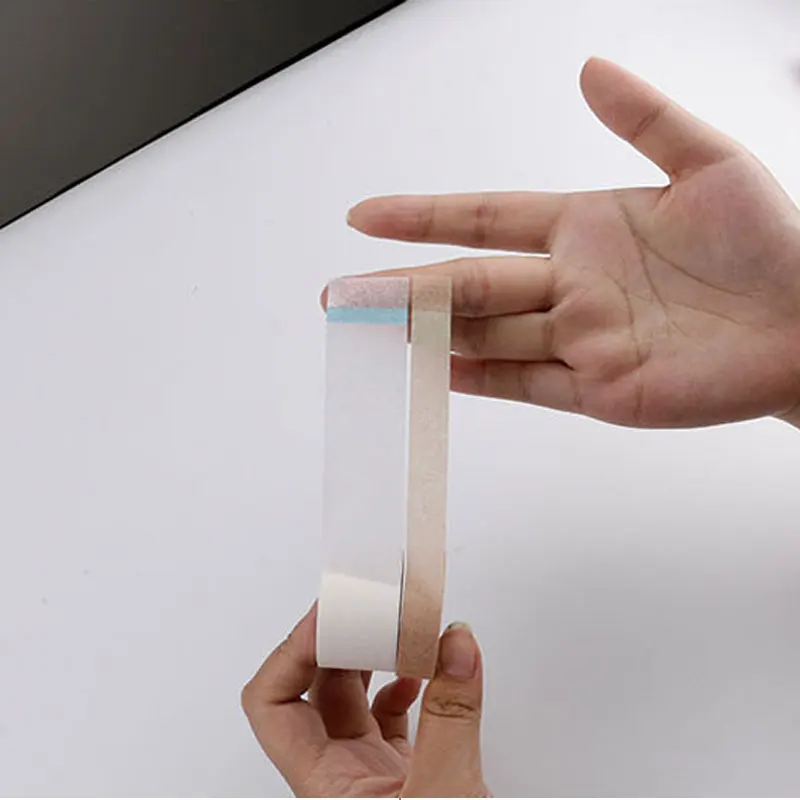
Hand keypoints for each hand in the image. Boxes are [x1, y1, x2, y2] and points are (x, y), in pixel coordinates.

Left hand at [242, 606, 488, 797]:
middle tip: (370, 604)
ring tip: (401, 627)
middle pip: (315, 688)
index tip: (331, 615)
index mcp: (324, 787)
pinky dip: (406, 684)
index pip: (272, 703)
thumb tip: (456, 643)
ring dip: (375, 656)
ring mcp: (371, 778)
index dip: (292, 651)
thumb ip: (452, 714)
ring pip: (354, 698)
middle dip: (341, 639)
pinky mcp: (407, 779)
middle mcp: (337, 778)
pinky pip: (391, 716)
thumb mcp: (447, 798)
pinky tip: (425, 671)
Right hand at [346, 58, 799, 427]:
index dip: (423, 216)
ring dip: (426, 331)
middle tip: (344, 292)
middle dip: (401, 286)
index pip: (484, 218)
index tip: (367, 216)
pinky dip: (478, 378)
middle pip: (468, 283)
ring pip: (485, 333)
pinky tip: (436, 370)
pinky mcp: (597, 389)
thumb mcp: (708, 163)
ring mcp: (578, 339)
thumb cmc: (771, 245)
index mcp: (585, 227)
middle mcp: (571, 285)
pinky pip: (524, 383)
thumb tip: (590, 70)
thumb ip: (644, 118)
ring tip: (373, 328)